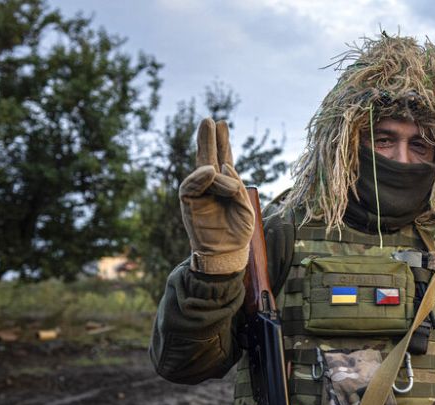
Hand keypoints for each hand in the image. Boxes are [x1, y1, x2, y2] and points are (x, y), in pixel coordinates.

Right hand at [179, 118, 253, 273]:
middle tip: (209, 120)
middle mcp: (211, 186)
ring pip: (202, 169)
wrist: (226, 253)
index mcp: (226, 185)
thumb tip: (222, 165)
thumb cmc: (238, 232)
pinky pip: (191, 185)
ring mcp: (199, 193)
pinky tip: (209, 171)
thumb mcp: (246, 208)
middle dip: (209, 139)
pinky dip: (200, 177)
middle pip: (208, 157)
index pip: (224, 159)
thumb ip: (237, 186)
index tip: (222, 124)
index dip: (223, 143)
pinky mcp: (188, 202)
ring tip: (223, 172)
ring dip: (211, 160)